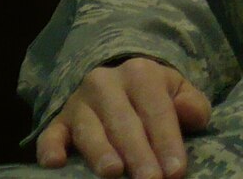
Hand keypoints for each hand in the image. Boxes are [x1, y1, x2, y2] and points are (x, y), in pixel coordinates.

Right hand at [35, 58, 210, 177]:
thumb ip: (192, 104)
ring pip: (89, 129)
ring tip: (113, 173)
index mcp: (141, 73)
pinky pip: (50, 134)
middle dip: (138, 153)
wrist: (115, 81)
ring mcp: (79, 102)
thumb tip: (190, 113)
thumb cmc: (153, 97)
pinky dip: (49, 148)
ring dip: (100, 152)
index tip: (176, 171)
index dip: (167, 141)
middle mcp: (106, 83)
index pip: (157, 111)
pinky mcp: (58, 121)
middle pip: (124, 123)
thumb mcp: (178, 92)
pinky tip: (55, 163)